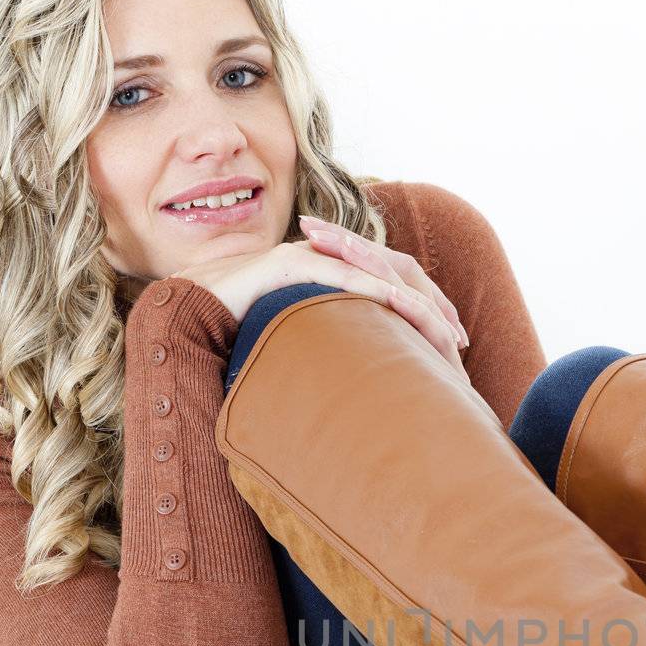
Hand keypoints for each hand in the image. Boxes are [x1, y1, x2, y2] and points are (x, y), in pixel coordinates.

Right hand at [171, 232, 467, 372]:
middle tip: (461, 340)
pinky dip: (373, 291)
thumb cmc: (235, 332)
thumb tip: (351, 389)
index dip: (425, 310)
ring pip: (377, 272)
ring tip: (443, 331)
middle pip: (397, 272)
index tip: (450, 343)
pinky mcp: (289, 265)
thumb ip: (325, 351)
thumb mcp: (295, 344)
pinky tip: (399, 308)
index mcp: (332, 274)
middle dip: (434, 305)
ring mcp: (308, 257)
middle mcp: (326, 258)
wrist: (184, 313)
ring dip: (415, 302)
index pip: (391, 283)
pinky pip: (341, 276)